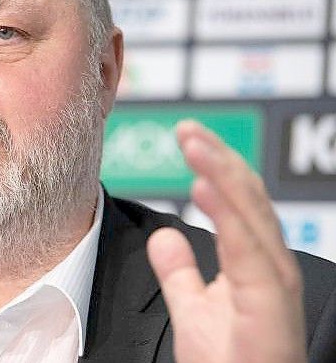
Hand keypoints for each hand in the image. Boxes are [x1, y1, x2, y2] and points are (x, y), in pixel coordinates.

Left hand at [147, 120, 305, 362]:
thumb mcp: (193, 310)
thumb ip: (180, 273)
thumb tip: (164, 237)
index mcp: (256, 265)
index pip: (238, 202)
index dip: (215, 166)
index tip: (188, 137)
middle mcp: (270, 268)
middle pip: (247, 199)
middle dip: (217, 158)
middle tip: (186, 128)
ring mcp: (274, 285)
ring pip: (250, 214)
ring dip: (220, 173)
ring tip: (193, 142)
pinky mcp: (269, 304)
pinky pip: (248, 251)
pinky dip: (227, 215)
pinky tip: (204, 187)